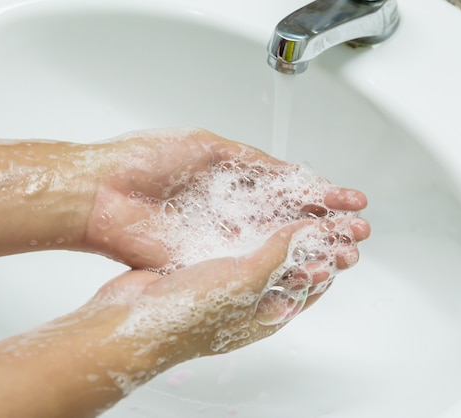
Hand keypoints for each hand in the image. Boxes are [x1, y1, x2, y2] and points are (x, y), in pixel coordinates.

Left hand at [81, 128, 368, 268]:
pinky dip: (279, 263)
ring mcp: (222, 237)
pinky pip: (247, 262)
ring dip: (313, 245)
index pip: (288, 190)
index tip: (352, 201)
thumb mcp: (207, 146)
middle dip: (327, 223)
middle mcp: (233, 212)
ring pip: (275, 244)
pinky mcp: (206, 259)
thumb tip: (286, 171)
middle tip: (360, 228)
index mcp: (234, 180)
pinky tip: (308, 264)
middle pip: (289, 220)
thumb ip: (249, 161)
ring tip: (346, 248)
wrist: (101, 192)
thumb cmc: (144, 160)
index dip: (321, 196)